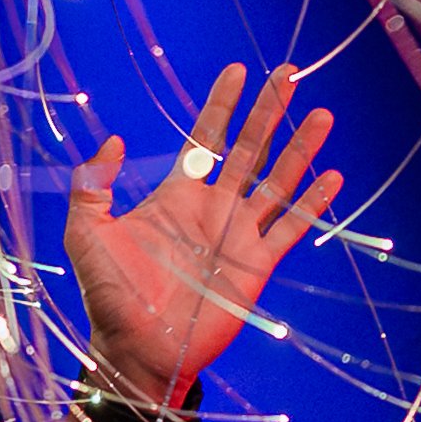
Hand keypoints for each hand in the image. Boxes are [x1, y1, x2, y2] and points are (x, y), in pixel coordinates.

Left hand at [64, 61, 345, 409]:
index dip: (222, 105)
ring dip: (300, 149)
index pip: (206, 138)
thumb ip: (94, 184)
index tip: (237, 71)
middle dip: (270, 111)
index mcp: (176, 195)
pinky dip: (312, 202)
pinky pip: (290, 227)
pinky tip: (333, 176)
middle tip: (290, 73)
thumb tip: (113, 138)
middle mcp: (213, 208)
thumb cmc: (109, 296)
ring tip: (323, 115)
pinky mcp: (257, 265)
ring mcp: (238, 235)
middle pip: (250, 148)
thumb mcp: (87, 233)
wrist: (137, 350)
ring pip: (278, 181)